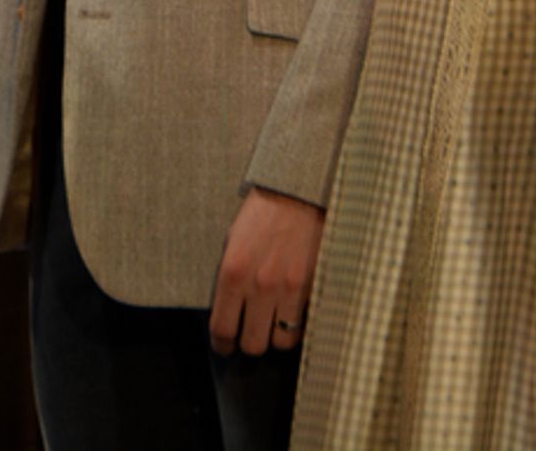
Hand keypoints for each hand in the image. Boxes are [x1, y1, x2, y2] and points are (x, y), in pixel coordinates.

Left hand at [208, 188, 324, 356]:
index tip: (226, 345)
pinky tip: (293, 313)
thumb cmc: (263, 211)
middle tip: (250, 333)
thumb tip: (227, 311)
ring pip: (281, 342)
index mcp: (233, 271)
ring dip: (276, 335)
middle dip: (249, 342)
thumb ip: (230, 277)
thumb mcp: (234, 239)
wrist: (300, 190)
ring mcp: (289, 288)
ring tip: (274, 323)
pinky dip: (299, 325)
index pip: (223, 329)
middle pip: (253, 344)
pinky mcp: (313, 286)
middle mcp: (259, 285)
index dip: (223, 344)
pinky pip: (304, 325)